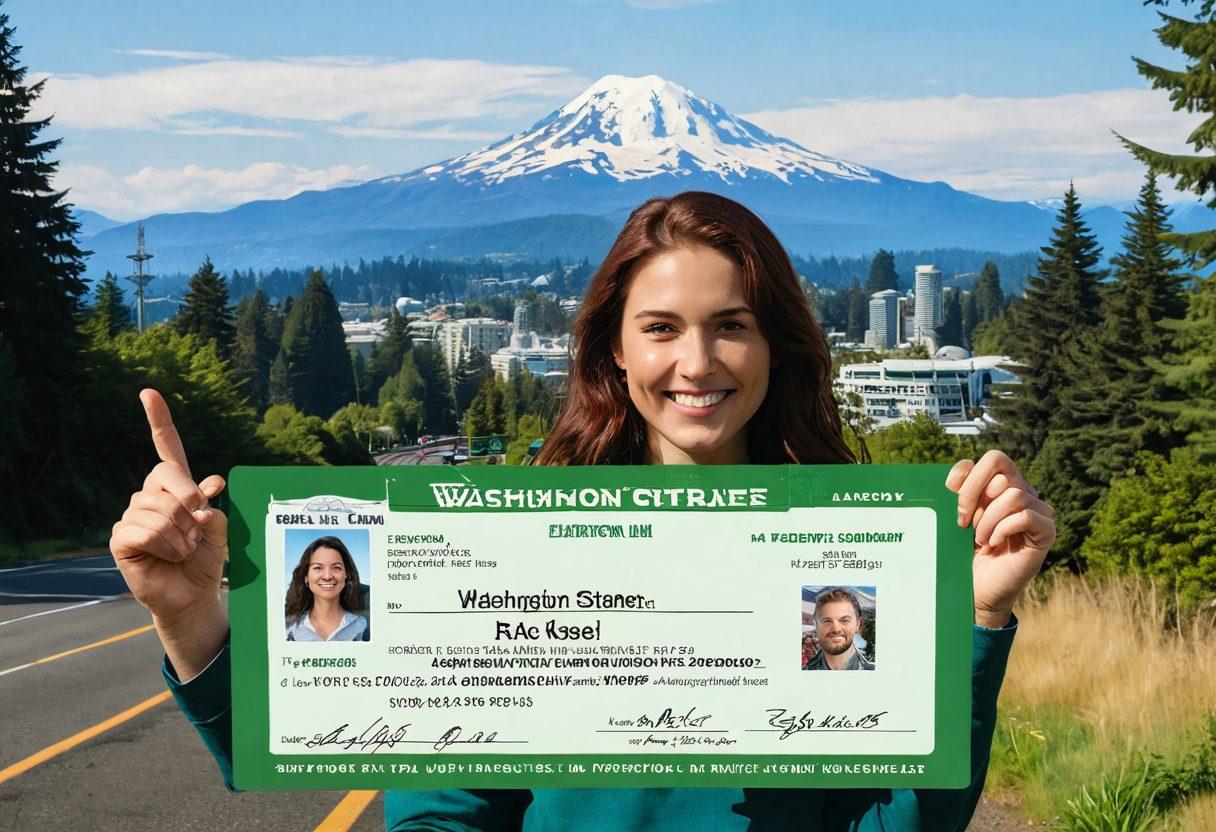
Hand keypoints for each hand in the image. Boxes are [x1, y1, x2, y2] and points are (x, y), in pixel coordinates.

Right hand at [109, 389, 228, 678]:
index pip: (167, 448)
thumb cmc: (206, 559)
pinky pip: (144, 529)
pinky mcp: (121, 538)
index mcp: (177, 486)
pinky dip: (165, 544)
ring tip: (184, 550)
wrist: (194, 593)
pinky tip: (169, 555)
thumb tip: (209, 484)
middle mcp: (151, 495)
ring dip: (180, 533)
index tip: (148, 393)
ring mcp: (133, 514)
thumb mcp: (219, 530)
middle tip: (197, 528)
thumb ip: (212, 506)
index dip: (159, 420)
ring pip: (159, 508)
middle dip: (189, 501)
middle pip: (166, 477)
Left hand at [946, 449, 1055, 628]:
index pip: (995, 459)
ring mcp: (1038, 512)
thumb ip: (960, 492)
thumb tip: (955, 479)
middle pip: (1002, 474)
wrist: (978, 588)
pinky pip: (1026, 516)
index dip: (970, 473)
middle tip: (964, 523)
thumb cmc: (966, 552)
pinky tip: (993, 544)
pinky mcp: (1046, 532)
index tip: (949, 492)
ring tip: (979, 539)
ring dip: (988, 519)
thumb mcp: (958, 516)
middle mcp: (1024, 493)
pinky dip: (1003, 529)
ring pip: (1014, 495)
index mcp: (1004, 485)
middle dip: (973, 497)